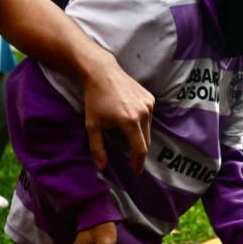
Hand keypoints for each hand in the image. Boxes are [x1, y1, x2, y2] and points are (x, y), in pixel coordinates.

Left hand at [82, 53, 154, 172]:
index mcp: (129, 122)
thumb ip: (97, 148)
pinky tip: (130, 117)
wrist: (102, 73)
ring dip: (140, 136)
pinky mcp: (150, 98)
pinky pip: (148, 117)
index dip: (138, 162)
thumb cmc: (95, 100)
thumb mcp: (92, 125)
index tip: (136, 170)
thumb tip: (102, 167)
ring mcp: (148, 105)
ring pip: (148, 129)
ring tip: (127, 134)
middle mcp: (143, 113)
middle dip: (139, 151)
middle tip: (132, 159)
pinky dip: (141, 122)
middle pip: (146, 141)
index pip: (140, 148)